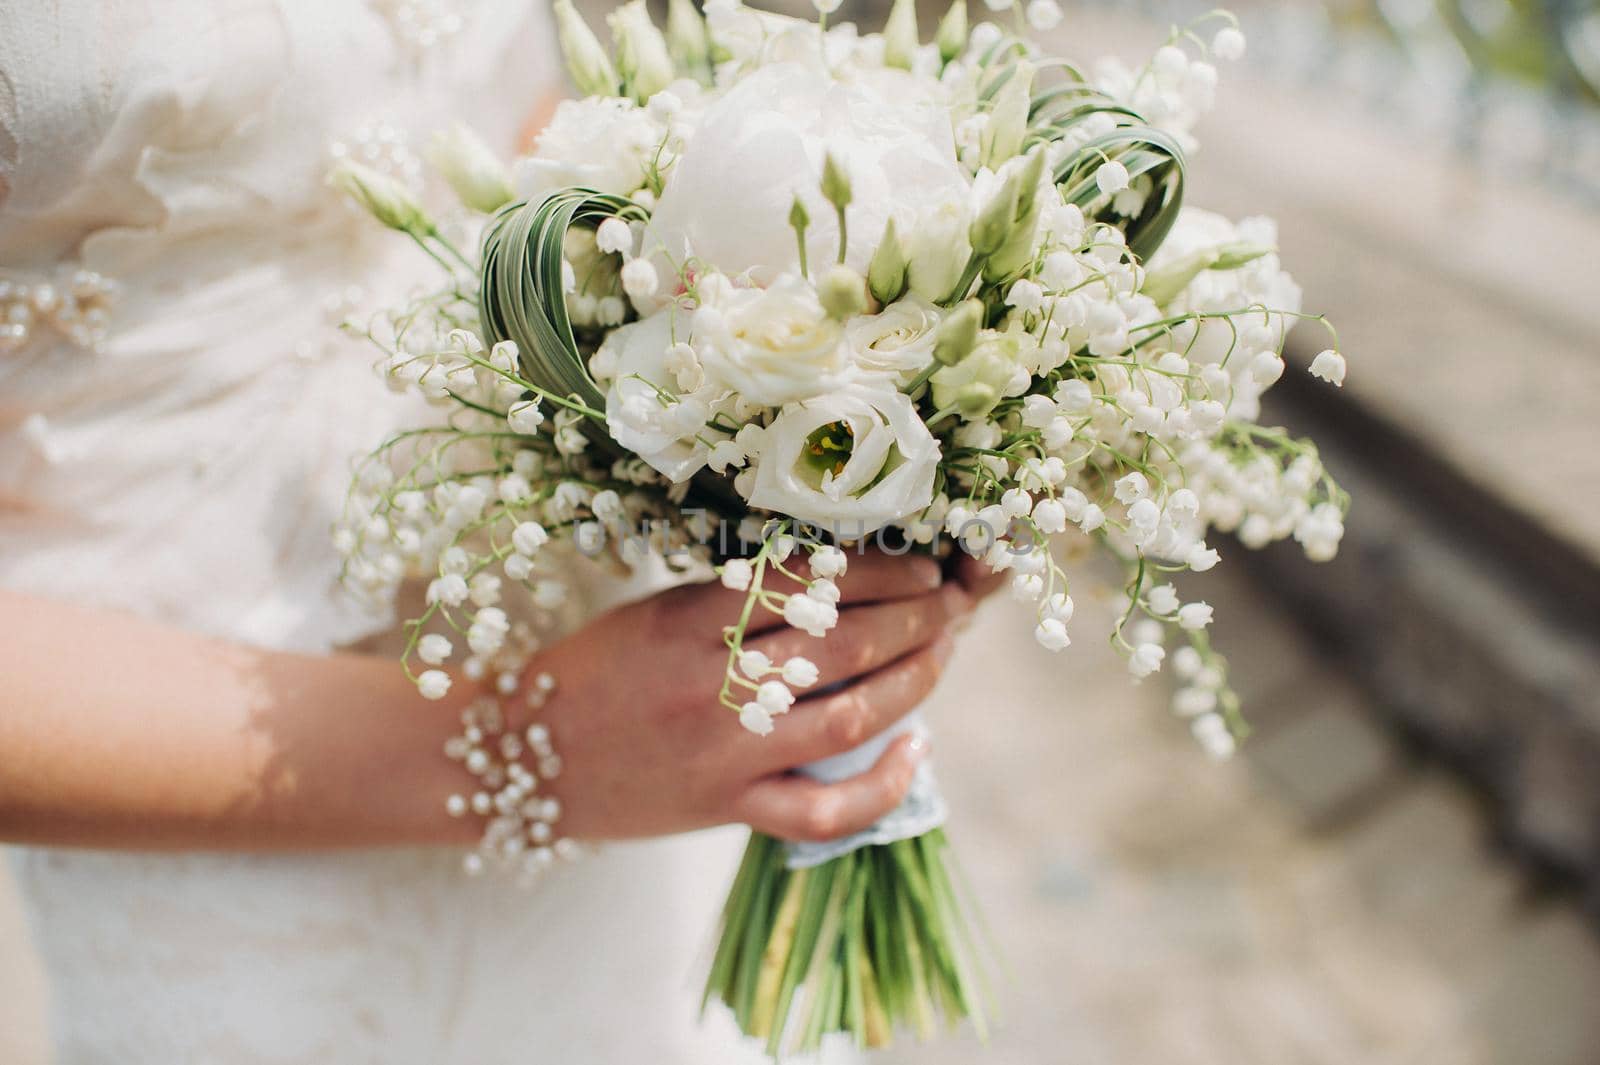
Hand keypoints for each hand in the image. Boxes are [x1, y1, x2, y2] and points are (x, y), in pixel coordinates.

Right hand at [527, 552, 972, 843]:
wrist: (522, 758)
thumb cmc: (596, 671)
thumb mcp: (656, 612)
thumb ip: (736, 599)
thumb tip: (841, 579)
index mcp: (689, 621)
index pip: (810, 583)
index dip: (881, 572)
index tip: (921, 565)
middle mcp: (710, 686)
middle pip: (840, 646)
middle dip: (913, 620)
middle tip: (948, 605)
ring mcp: (722, 755)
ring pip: (846, 718)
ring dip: (911, 683)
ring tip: (941, 655)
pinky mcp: (726, 810)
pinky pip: (820, 811)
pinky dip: (880, 786)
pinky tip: (917, 752)